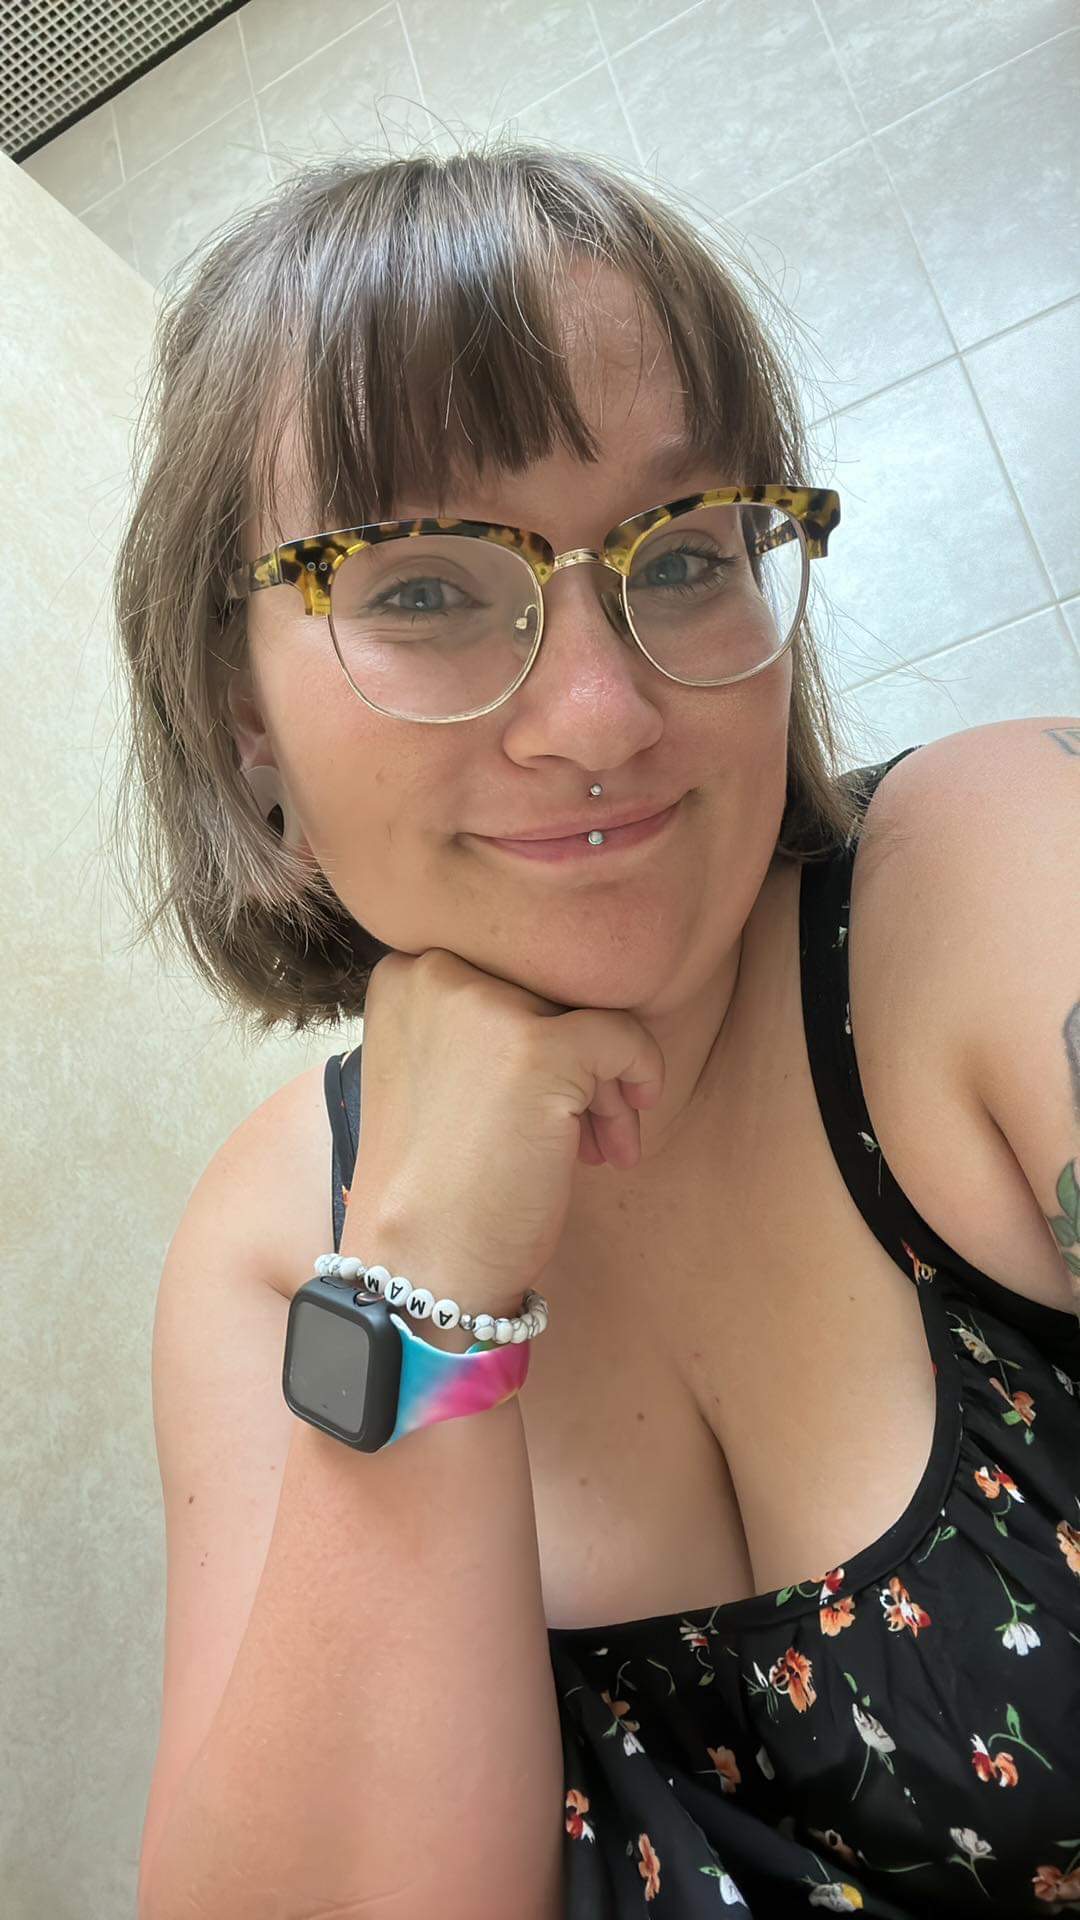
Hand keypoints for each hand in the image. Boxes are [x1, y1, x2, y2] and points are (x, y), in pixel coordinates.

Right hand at [341, 947, 665, 1316]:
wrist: (420, 1267)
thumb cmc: (433, 1180)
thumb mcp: (436, 1071)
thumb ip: (481, 1022)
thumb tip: (574, 1001)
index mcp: (404, 972)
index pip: (510, 974)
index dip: (539, 1033)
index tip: (544, 1097)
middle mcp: (435, 973)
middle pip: (551, 991)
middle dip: (577, 1061)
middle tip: (584, 1132)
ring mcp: (485, 1007)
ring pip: (588, 1015)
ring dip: (605, 1083)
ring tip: (600, 1147)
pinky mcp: (538, 1049)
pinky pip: (624, 1038)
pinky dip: (641, 1079)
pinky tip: (626, 1139)